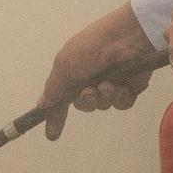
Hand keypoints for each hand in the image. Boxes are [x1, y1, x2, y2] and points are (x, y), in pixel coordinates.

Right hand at [36, 3, 162, 138]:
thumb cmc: (92, 48)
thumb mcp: (65, 65)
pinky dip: (120, 97)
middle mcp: (91, 78)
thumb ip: (53, 88)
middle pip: (84, 105)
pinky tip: (122, 86)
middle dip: (86, 102)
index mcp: (73, 71)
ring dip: (104, 98)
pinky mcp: (131, 86)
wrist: (127, 37)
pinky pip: (122, 104)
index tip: (52, 135)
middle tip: (90, 91)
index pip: (61, 98)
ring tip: (108, 84)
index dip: (56, 115)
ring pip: (103, 105)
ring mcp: (112, 82)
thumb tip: (41, 104)